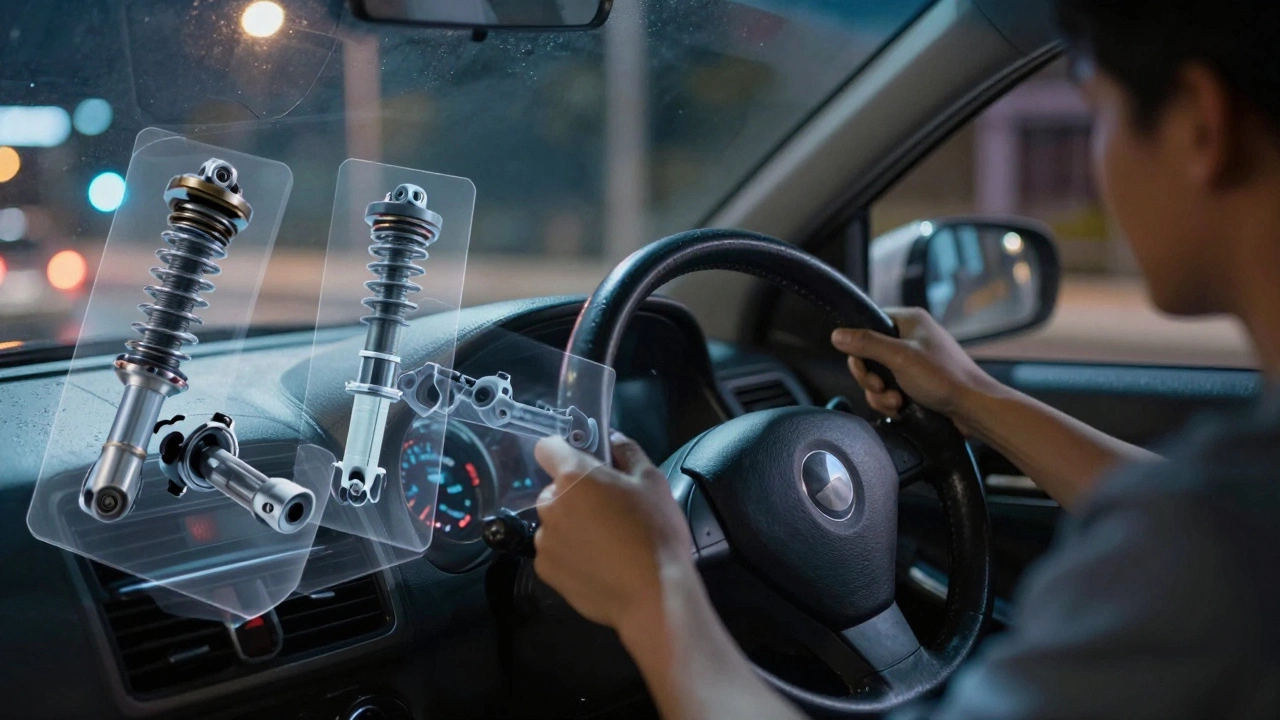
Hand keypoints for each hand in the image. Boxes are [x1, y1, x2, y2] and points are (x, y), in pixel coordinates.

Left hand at [533, 432, 694, 633]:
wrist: (654, 593)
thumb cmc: (655, 530)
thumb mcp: (653, 481)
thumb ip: (628, 453)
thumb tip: (613, 439)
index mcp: (573, 476)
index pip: (547, 448)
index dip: (564, 452)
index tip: (584, 465)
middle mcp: (550, 505)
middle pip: (554, 490)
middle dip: (575, 496)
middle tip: (608, 511)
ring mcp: (544, 541)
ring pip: (554, 523)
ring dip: (571, 527)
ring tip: (606, 544)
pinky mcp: (546, 571)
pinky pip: (554, 553)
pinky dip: (569, 555)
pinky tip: (597, 564)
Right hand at [831, 307, 1000, 430]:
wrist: (974, 409)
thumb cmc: (944, 378)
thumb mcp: (900, 358)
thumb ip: (866, 344)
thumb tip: (837, 335)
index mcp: (908, 321)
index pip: (868, 323)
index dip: (859, 346)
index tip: (863, 365)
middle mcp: (909, 338)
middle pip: (867, 355)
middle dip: (870, 378)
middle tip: (881, 387)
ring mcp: (911, 362)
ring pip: (876, 377)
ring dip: (880, 394)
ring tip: (897, 402)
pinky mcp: (914, 383)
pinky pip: (888, 391)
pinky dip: (890, 402)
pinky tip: (902, 409)